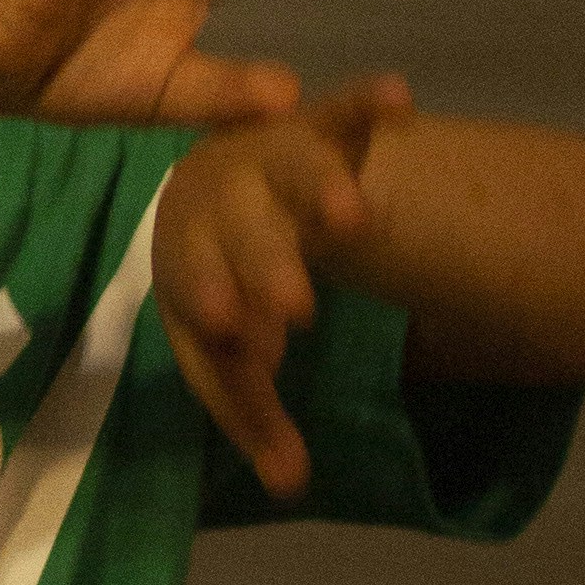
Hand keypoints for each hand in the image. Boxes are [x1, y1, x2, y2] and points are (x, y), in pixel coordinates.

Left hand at [152, 78, 415, 493]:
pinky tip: (398, 99)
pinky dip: (364, 104)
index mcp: (187, 256)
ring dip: (320, 190)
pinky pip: (340, 112)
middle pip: (243, 233)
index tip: (239, 336)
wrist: (211, 185)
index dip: (213, 306)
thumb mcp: (223, 353)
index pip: (197, 286)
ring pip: (291, 170)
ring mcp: (268, 160)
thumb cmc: (220, 284)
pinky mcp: (314, 129)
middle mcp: (220, 202)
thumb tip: (292, 485)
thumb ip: (254, 416)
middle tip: (294, 309)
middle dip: (265, 267)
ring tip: (352, 217)